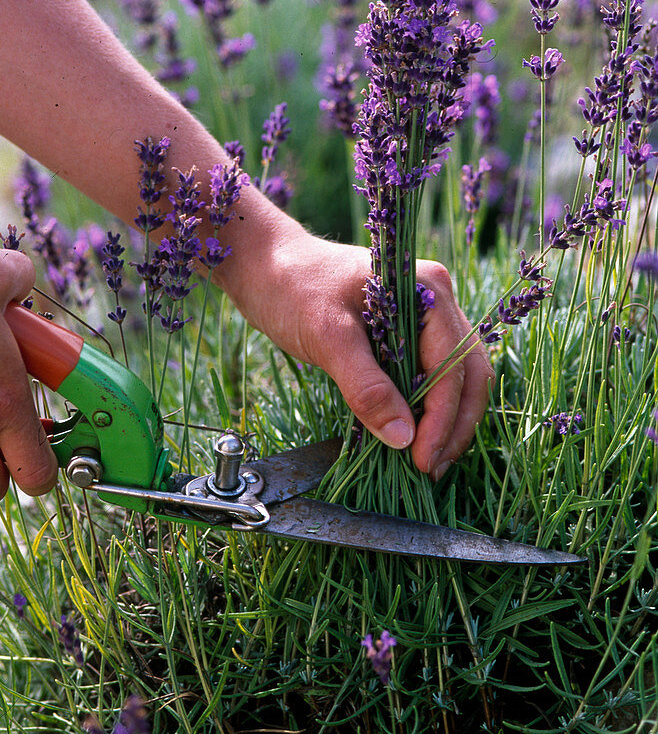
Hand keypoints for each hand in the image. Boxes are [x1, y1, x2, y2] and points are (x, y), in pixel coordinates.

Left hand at [230, 233, 492, 479]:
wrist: (265, 265)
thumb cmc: (292, 288)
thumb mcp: (326, 337)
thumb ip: (366, 386)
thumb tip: (403, 438)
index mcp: (428, 289)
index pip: (452, 365)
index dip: (442, 417)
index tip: (423, 460)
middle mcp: (437, 299)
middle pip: (467, 371)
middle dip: (454, 424)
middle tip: (431, 469)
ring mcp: (425, 314)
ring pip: (455, 375)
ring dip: (446, 419)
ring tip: (427, 461)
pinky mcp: (407, 331)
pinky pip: (430, 372)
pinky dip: (427, 406)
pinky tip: (414, 435)